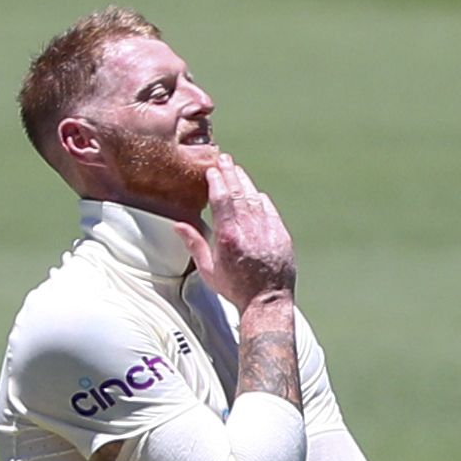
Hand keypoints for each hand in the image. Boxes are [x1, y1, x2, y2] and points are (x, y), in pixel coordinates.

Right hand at [173, 152, 296, 307]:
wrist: (267, 302)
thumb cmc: (236, 289)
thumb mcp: (208, 270)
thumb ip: (194, 244)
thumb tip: (179, 225)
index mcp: (227, 236)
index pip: (221, 198)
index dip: (217, 180)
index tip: (212, 170)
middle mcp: (248, 230)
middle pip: (238, 192)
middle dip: (230, 172)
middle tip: (224, 158)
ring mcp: (266, 231)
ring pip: (254, 198)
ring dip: (245, 182)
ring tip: (237, 170)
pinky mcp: (281, 236)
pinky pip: (269, 210)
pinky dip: (261, 199)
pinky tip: (255, 193)